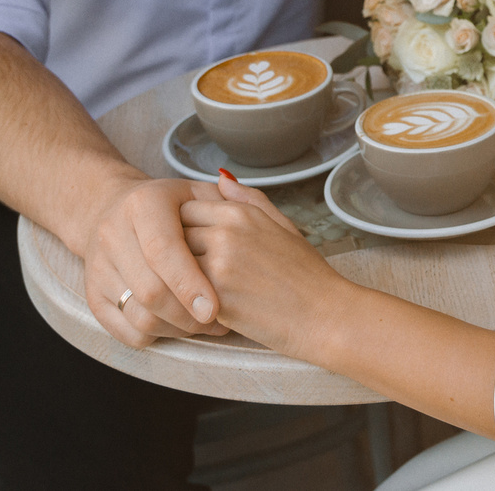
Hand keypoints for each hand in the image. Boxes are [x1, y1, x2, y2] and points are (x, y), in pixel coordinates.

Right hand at [78, 177, 231, 347]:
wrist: (112, 209)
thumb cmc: (170, 205)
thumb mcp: (197, 193)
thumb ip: (227, 200)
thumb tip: (246, 207)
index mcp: (143, 204)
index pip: (163, 250)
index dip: (189, 283)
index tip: (213, 309)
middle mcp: (112, 233)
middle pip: (150, 290)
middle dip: (187, 314)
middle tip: (218, 321)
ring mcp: (98, 267)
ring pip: (138, 315)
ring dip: (176, 328)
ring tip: (204, 325)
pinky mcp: (92, 296)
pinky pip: (126, 331)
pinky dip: (157, 336)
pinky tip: (179, 326)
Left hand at [181, 173, 347, 361]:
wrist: (323, 315)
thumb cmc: (305, 274)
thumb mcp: (282, 225)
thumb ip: (248, 199)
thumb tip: (220, 178)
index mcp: (240, 212)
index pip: (185, 209)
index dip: (184, 229)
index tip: (192, 247)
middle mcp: (224, 232)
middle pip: (173, 234)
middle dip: (174, 251)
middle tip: (185, 270)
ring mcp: (217, 264)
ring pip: (171, 264)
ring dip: (174, 276)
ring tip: (188, 290)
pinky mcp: (212, 296)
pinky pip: (179, 292)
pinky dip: (182, 299)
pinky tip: (198, 307)